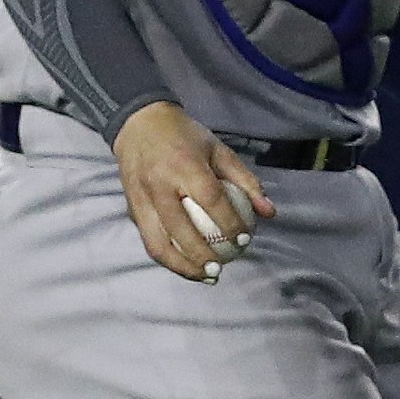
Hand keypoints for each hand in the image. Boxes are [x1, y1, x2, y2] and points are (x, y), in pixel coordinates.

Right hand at [113, 102, 273, 283]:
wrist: (139, 122)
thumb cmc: (186, 138)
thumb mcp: (219, 151)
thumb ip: (246, 182)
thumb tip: (269, 213)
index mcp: (185, 166)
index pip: (210, 200)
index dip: (229, 224)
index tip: (244, 240)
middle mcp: (159, 184)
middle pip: (180, 229)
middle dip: (202, 255)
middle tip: (221, 268)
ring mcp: (140, 198)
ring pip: (157, 243)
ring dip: (181, 266)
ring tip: (203, 276)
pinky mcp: (130, 207)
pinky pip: (148, 239)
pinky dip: (167, 257)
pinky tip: (186, 265)